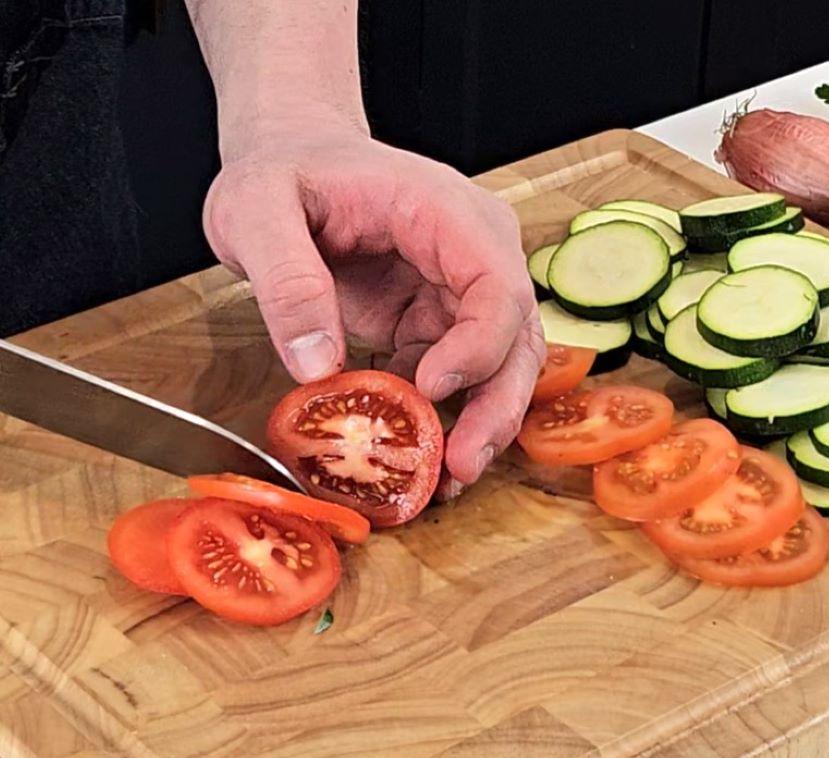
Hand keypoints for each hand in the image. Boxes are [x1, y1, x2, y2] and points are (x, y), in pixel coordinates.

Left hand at [201, 120, 544, 490]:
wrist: (291, 152)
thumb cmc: (282, 167)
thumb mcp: (257, 209)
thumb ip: (287, 282)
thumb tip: (317, 366)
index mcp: (446, 211)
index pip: (496, 285)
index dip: (477, 345)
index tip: (431, 388)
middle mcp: (472, 249)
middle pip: (517, 336)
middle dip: (496, 406)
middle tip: (461, 467)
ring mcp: (459, 287)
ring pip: (501, 364)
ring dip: (480, 422)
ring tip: (448, 479)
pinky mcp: (436, 320)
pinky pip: (457, 375)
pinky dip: (441, 418)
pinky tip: (417, 455)